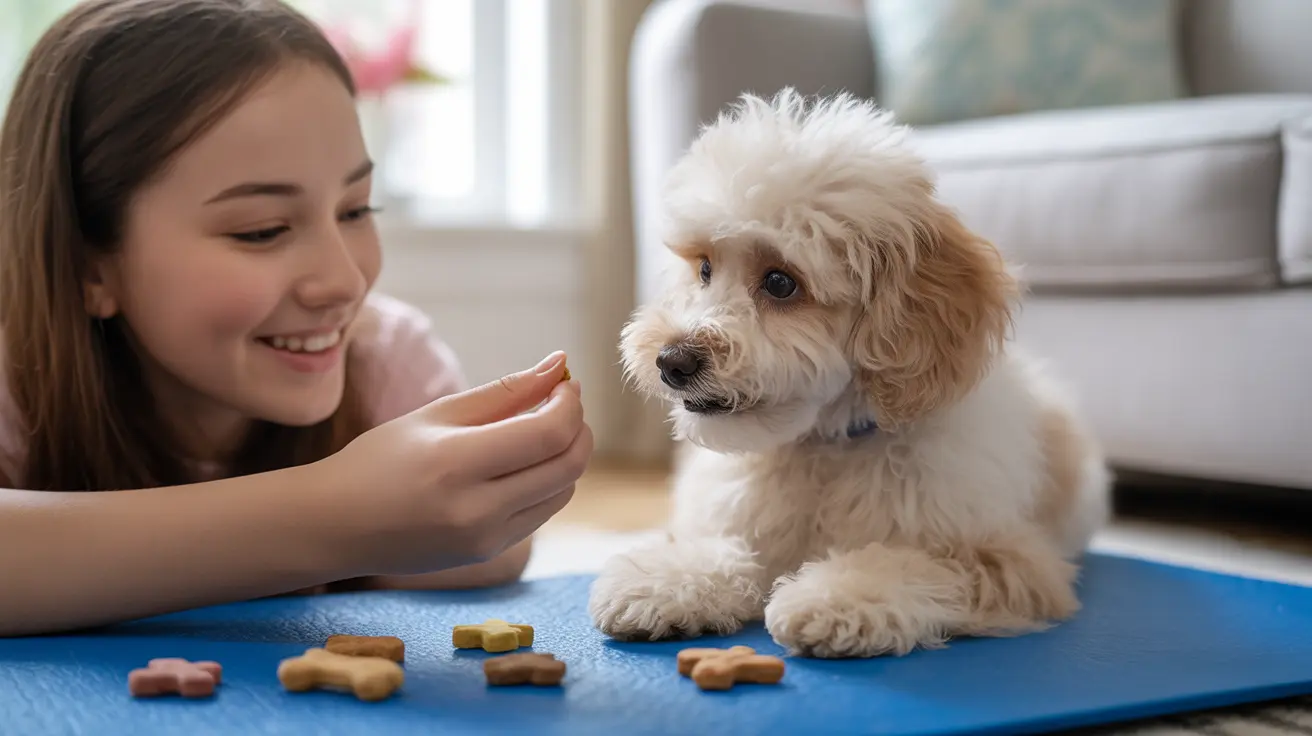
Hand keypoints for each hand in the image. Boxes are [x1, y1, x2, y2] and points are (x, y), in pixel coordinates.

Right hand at [318, 351, 591, 576]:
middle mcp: (476, 509)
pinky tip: (521, 462)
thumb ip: (504, 392)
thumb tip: (559, 364)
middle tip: (563, 402)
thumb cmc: (379, 461)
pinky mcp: (489, 554)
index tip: (565, 383)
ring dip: (566, 455)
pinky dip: (546, 482)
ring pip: (562, 491)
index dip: (569, 404)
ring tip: (540, 429)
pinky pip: (541, 512)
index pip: (547, 435)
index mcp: (456, 465)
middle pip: (567, 466)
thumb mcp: (436, 415)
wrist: (334, 527)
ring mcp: (486, 539)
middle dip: (578, 428)